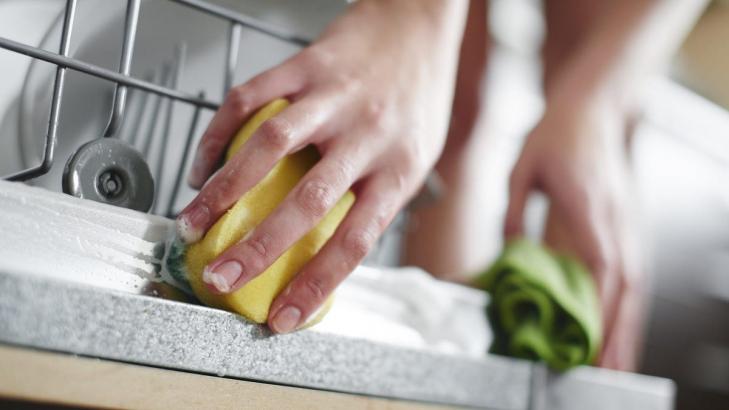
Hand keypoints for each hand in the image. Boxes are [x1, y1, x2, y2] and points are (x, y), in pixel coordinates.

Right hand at [178, 1, 466, 332]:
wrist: (418, 25)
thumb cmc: (417, 96)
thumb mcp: (417, 156)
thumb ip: (378, 198)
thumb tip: (333, 250)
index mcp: (400, 169)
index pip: (354, 241)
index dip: (314, 285)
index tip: (281, 318)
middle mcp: (367, 136)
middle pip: (307, 202)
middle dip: (257, 248)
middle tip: (219, 276)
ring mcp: (334, 97)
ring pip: (270, 147)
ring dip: (224, 191)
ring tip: (193, 221)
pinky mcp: (305, 65)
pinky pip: (251, 99)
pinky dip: (219, 134)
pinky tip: (203, 164)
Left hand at [504, 90, 644, 369]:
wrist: (594, 106)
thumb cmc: (557, 134)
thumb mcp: (521, 169)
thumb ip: (513, 214)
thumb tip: (511, 256)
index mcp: (587, 205)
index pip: (599, 264)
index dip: (596, 304)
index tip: (587, 337)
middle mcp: (614, 219)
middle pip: (623, 286)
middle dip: (615, 332)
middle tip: (603, 371)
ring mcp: (627, 223)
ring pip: (634, 285)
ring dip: (626, 326)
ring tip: (615, 364)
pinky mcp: (627, 225)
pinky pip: (632, 273)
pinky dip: (628, 306)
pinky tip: (620, 327)